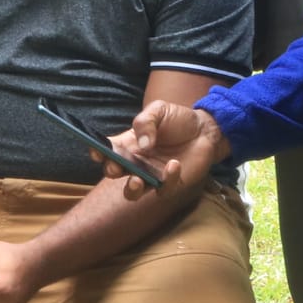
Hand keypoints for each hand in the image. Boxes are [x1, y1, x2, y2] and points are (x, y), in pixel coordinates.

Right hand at [105, 102, 229, 198]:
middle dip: (111, 170)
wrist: (205, 130)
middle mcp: (135, 162)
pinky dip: (167, 179)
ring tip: (136, 180)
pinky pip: (163, 190)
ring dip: (131, 189)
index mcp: (128, 143)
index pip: (106, 150)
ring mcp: (151, 176)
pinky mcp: (170, 184)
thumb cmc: (178, 120)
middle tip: (116, 166)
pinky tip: (174, 164)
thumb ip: (146, 121)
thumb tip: (141, 144)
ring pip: (133, 192)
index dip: (97, 152)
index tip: (97, 151)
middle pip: (114, 172)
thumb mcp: (159, 110)